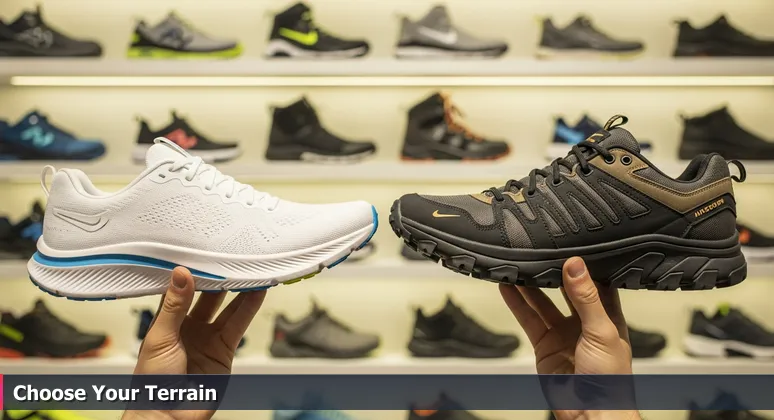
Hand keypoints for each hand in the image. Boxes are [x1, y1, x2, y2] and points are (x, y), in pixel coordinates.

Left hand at [122, 267, 266, 419]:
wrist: (168, 416)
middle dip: (219, 277)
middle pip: (208, 295)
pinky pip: (239, 324)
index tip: (203, 252)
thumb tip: (181, 274)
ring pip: (227, 307)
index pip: (181, 288)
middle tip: (232, 256)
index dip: (193, 271)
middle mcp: (188, 326)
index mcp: (166, 320)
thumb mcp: (160, 337)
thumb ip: (174, 306)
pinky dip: (249, 307)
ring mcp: (208, 337)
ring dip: (239, 290)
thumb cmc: (152, 382)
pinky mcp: (224, 350)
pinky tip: (258, 292)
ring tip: (251, 269)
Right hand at [500, 257, 638, 419]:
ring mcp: (562, 333)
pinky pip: (528, 320)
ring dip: (529, 285)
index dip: (583, 265)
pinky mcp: (544, 345)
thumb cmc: (611, 379)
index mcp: (608, 315)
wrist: (591, 413)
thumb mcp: (601, 331)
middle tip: (538, 250)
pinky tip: (508, 288)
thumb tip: (577, 266)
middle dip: (552, 271)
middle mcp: (584, 322)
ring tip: (517, 264)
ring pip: (542, 302)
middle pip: (564, 289)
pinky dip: (517, 304)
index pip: (595, 282)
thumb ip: (586, 297)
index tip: (568, 245)